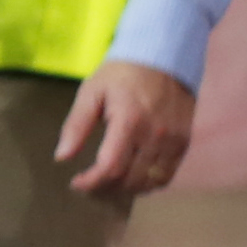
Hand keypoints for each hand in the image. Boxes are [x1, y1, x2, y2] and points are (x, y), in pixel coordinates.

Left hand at [56, 60, 195, 200]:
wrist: (164, 57)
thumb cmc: (121, 74)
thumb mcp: (91, 92)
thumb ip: (76, 125)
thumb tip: (62, 157)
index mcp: (129, 121)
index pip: (111, 166)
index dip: (91, 182)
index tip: (76, 183)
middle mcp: (155, 135)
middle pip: (130, 179)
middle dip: (106, 188)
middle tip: (90, 184)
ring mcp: (174, 140)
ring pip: (150, 182)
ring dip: (127, 189)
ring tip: (109, 184)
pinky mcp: (184, 142)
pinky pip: (167, 175)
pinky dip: (149, 183)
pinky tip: (133, 179)